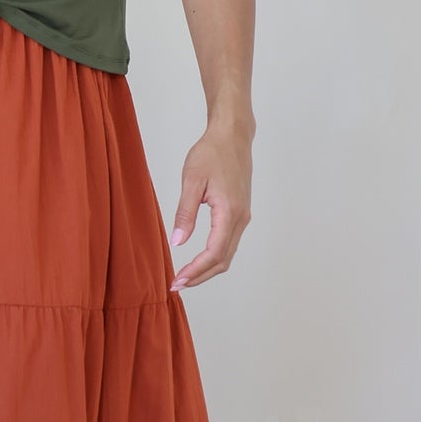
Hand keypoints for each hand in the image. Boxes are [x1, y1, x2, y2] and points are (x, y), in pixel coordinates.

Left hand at [168, 120, 252, 289]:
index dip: (196, 271)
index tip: (178, 281)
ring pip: (227, 253)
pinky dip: (214, 256)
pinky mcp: (240, 213)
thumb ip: (185, 213)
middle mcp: (241, 218)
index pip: (214, 252)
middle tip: (177, 285)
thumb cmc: (211, 153)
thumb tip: (177, 242)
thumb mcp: (191, 181)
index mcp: (229, 212)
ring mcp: (243, 216)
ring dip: (207, 269)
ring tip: (185, 277)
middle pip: (223, 260)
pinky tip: (198, 259)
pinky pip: (229, 242)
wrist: (233, 136)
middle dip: (201, 276)